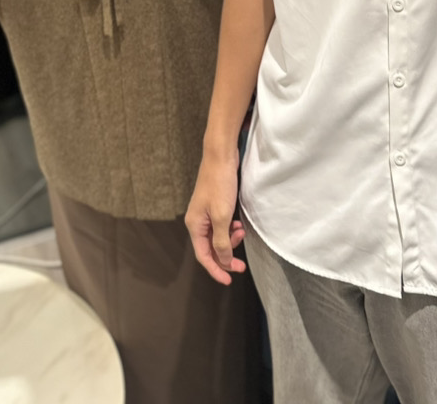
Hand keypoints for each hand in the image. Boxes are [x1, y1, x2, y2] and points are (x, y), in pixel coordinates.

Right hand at [184, 149, 246, 284]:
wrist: (221, 157)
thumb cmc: (220, 185)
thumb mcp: (222, 217)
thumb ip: (222, 242)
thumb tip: (223, 261)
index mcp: (195, 225)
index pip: (203, 256)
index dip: (216, 270)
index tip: (230, 280)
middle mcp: (197, 221)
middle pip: (210, 249)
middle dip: (226, 257)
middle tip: (242, 264)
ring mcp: (205, 214)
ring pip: (217, 237)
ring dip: (230, 240)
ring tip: (241, 231)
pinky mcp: (214, 206)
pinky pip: (221, 226)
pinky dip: (230, 229)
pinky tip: (238, 224)